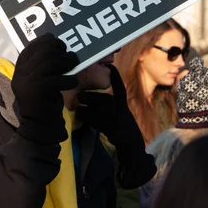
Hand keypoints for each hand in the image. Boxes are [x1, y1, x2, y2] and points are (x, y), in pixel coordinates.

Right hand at [11, 33, 77, 144]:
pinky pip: (55, 79)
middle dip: (60, 50)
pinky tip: (72, 82)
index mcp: (20, 68)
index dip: (47, 41)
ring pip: (50, 63)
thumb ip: (46, 62)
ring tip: (74, 66)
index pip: (31, 46)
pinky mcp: (35, 93)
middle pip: (43, 52)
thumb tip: (60, 42)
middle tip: (71, 56)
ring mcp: (26, 84)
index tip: (60, 44)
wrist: (40, 125)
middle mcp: (20, 74)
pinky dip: (68, 79)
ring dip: (67, 62)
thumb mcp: (44, 77)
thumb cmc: (46, 98)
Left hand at [77, 66, 155, 187]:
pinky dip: (82, 117)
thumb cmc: (123, 125)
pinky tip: (80, 117)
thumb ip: (110, 103)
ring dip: (81, 108)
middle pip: (96, 97)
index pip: (118, 84)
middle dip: (85, 97)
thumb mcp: (120, 110)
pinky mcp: (103, 124)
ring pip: (89, 107)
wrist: (129, 140)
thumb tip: (92, 100)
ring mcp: (110, 114)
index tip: (110, 67)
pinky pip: (88, 118)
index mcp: (121, 100)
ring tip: (78, 109)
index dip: (114, 75)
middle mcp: (116, 105)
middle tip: (80, 97)